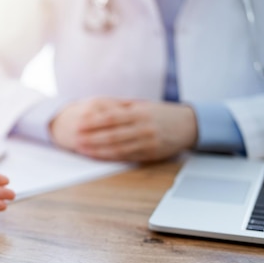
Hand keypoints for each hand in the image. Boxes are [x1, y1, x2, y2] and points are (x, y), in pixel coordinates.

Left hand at [49, 98, 197, 161]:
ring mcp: (147, 142)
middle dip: (91, 137)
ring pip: (117, 147)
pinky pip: (126, 157)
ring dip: (97, 149)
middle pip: (112, 134)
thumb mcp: (143, 105)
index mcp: (139, 112)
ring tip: (81, 149)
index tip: (78, 123)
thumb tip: (98, 105)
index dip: (93, 122)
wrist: (189, 125)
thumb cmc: (161, 114)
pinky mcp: (150, 154)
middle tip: (75, 138)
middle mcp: (143, 127)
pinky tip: (98, 156)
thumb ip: (122, 106)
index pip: (111, 117)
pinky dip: (110, 157)